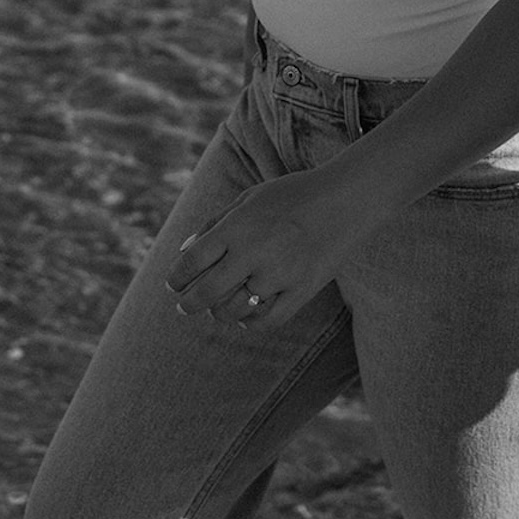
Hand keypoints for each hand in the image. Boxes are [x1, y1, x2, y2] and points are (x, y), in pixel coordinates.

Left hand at [165, 168, 359, 332]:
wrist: (345, 199)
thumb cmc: (292, 195)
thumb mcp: (249, 198)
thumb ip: (216, 223)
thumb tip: (186, 253)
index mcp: (237, 226)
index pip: (192, 261)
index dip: (177, 276)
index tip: (173, 282)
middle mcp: (254, 253)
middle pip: (206, 292)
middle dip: (188, 303)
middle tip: (184, 305)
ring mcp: (279, 275)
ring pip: (234, 311)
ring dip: (219, 312)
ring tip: (217, 308)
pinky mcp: (301, 291)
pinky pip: (267, 321)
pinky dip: (250, 322)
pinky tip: (245, 317)